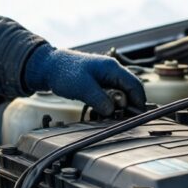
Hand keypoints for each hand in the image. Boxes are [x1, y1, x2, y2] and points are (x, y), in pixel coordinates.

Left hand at [23, 46, 145, 115]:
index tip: (138, 117)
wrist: (48, 66)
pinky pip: (109, 97)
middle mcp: (112, 72)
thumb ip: (100, 99)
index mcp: (112, 68)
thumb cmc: (65, 73)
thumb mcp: (83, 88)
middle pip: (129, 91)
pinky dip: (108, 106)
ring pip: (119, 95)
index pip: (135, 85)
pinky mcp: (98, 84)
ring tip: (109, 118)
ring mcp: (105, 78)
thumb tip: (113, 111)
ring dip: (116, 107)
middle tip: (121, 120)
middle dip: (127, 106)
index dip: (139, 102)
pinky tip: (100, 113)